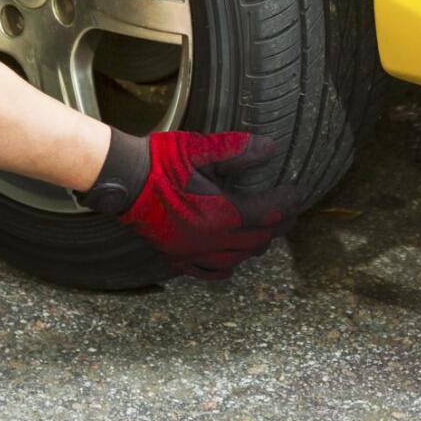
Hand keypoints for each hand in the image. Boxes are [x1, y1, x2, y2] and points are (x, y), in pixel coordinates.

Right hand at [80, 130, 293, 279]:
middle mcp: (210, 240)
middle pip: (258, 240)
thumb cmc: (160, 161)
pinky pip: (209, 272)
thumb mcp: (200, 148)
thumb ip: (237, 150)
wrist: (123, 180)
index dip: (287, 204)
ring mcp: (192, 253)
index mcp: (220, 214)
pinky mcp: (176, 257)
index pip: (267, 214)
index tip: (296, 192)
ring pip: (239, 258)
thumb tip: (270, 148)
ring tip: (267, 230)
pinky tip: (232, 259)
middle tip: (290, 209)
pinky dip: (227, 266)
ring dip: (257, 244)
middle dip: (279, 224)